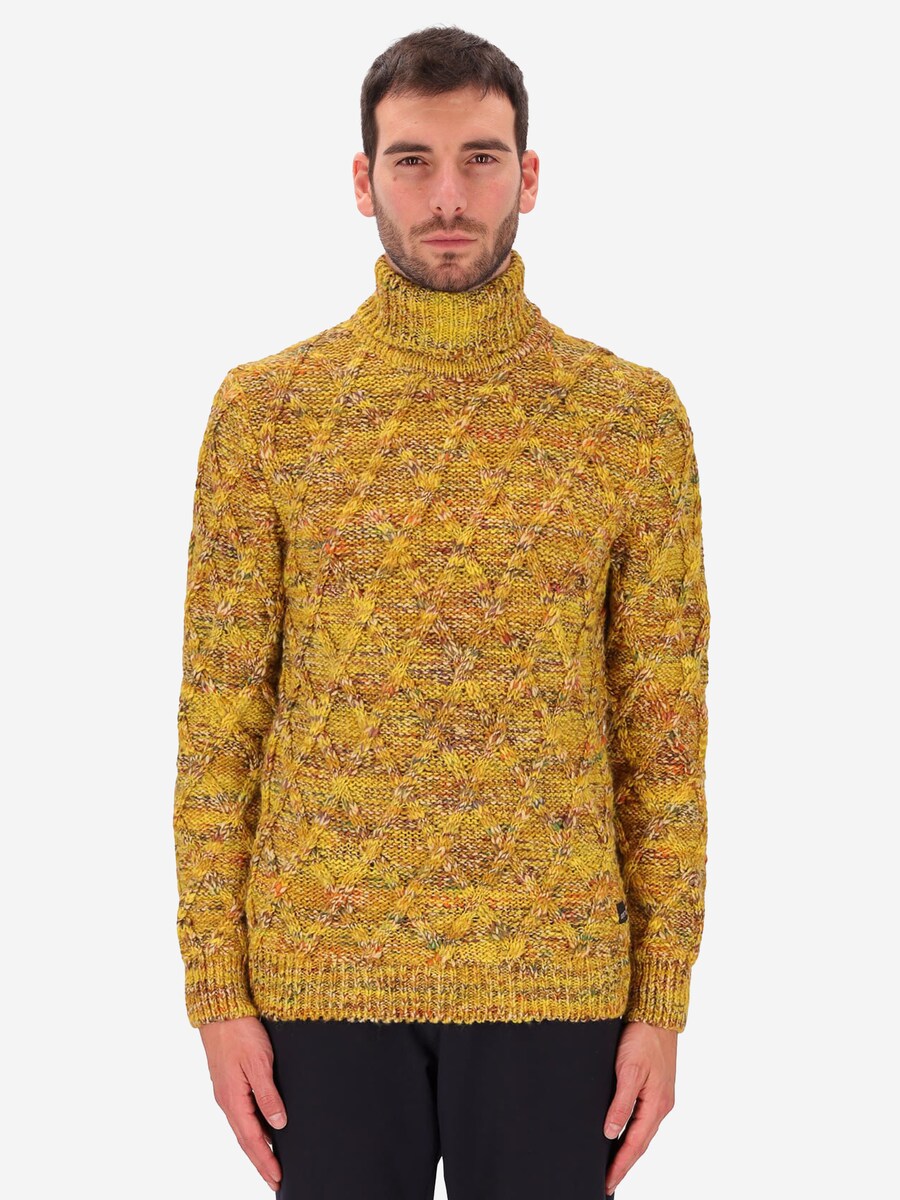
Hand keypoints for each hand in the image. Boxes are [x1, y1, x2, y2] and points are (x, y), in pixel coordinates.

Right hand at [199, 1015, 286, 1191]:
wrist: (220, 1010)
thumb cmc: (240, 1032)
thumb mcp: (259, 1063)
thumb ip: (268, 1095)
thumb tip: (279, 1124)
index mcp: (234, 1100)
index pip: (252, 1140)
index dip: (265, 1161)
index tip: (277, 1178)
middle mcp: (228, 1100)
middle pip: (246, 1139)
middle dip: (261, 1161)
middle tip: (275, 1180)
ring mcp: (227, 1092)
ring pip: (244, 1127)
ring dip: (257, 1147)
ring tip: (271, 1162)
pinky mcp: (230, 1082)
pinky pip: (242, 1113)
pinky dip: (253, 1128)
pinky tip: (264, 1128)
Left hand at [603, 1020, 677, 1193]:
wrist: (656, 1015)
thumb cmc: (642, 1038)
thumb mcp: (628, 1070)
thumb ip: (621, 1103)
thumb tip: (611, 1133)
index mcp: (656, 1104)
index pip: (635, 1144)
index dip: (620, 1165)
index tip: (608, 1182)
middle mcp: (661, 1105)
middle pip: (641, 1143)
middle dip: (625, 1164)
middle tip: (608, 1182)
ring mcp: (660, 1098)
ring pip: (643, 1132)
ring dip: (630, 1150)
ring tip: (614, 1166)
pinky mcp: (656, 1088)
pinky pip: (644, 1119)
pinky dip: (634, 1133)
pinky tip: (624, 1135)